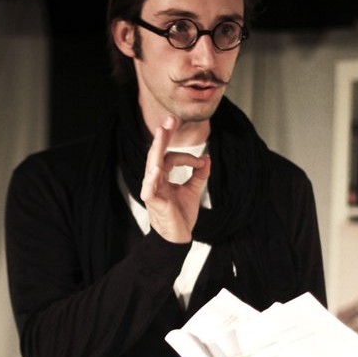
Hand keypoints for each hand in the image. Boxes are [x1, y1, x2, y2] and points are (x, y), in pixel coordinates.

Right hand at [140, 116, 210, 242]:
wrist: (178, 237)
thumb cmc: (182, 215)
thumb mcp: (193, 190)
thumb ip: (199, 174)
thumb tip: (207, 158)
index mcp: (163, 176)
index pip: (171, 157)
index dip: (187, 156)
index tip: (201, 161)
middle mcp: (155, 180)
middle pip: (157, 154)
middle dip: (164, 136)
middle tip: (170, 119)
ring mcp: (152, 190)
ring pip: (153, 165)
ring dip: (158, 148)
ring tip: (162, 133)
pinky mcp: (153, 202)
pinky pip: (150, 189)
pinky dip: (153, 179)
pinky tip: (157, 169)